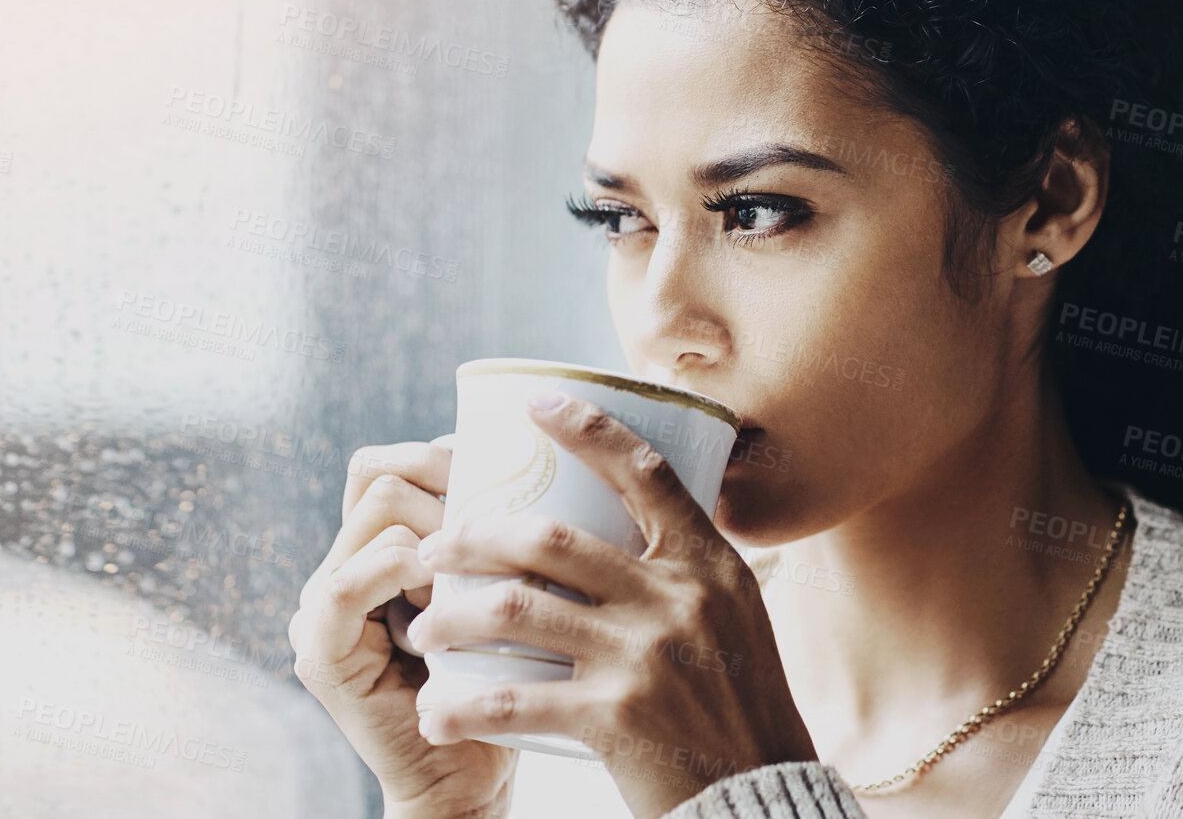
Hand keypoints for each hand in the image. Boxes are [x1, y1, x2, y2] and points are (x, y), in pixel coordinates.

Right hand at [288, 437, 518, 816]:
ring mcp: (320, 608)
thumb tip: (548, 463)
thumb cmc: (503, 679)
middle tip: (502, 525)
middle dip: (449, 484)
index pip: (391, 463)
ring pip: (377, 511)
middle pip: (381, 474)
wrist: (471, 775)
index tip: (506, 477)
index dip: (444, 454)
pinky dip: (400, 572)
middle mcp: (339, 567)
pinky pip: (347, 585)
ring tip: (482, 572)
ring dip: (441, 530)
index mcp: (374, 548)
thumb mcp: (499, 589)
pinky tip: (442, 592)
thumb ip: (495, 536)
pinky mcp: (319, 652)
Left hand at [407, 392, 818, 818]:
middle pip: (549, 542)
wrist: (761, 795)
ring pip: (515, 612)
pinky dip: (464, 707)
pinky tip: (436, 713)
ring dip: (452, 617)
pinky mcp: (615, 718)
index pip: (644, 473)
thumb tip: (638, 518)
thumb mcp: (736, 618)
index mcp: (708, 564)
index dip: (587, 430)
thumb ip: (688, 572)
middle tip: (431, 548)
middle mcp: (676, 599)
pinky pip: (515, 700)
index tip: (535, 403)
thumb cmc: (742, 703)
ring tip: (421, 629)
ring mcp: (644, 656)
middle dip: (473, 538)